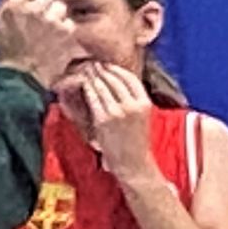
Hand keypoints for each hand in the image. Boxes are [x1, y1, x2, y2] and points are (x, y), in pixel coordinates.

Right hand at [0, 0, 79, 89]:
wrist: (20, 81)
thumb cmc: (6, 53)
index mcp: (14, 5)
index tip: (29, 5)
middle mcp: (34, 10)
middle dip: (43, 7)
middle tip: (36, 27)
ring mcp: (52, 22)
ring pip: (60, 8)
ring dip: (55, 18)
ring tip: (47, 36)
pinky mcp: (67, 34)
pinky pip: (69, 24)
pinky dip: (64, 32)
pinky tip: (55, 44)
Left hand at [61, 60, 157, 182]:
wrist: (132, 164)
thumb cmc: (135, 141)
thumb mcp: (141, 116)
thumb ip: (133, 99)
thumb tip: (116, 81)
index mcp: (144, 102)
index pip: (129, 77)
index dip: (116, 69)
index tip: (107, 65)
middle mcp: (132, 105)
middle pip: (114, 78)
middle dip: (102, 69)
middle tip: (92, 64)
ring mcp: (117, 112)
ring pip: (102, 86)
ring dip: (92, 76)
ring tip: (86, 70)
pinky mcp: (103, 120)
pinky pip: (93, 97)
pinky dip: (87, 88)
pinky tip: (83, 84)